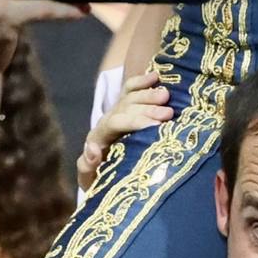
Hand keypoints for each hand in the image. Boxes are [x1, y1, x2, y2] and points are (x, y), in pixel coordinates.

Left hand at [79, 78, 171, 192]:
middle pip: (126, 108)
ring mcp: (115, 113)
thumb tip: (91, 148)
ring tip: (167, 95)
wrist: (101, 175)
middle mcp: (106, 122)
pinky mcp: (124, 109)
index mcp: (98, 137)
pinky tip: (156, 76)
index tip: (156, 126)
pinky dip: (142, 82)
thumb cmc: (99, 181)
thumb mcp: (91, 179)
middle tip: (169, 113)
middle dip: (147, 109)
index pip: (116, 122)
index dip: (136, 122)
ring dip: (149, 95)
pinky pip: (130, 90)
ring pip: (131, 97)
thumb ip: (87, 166)